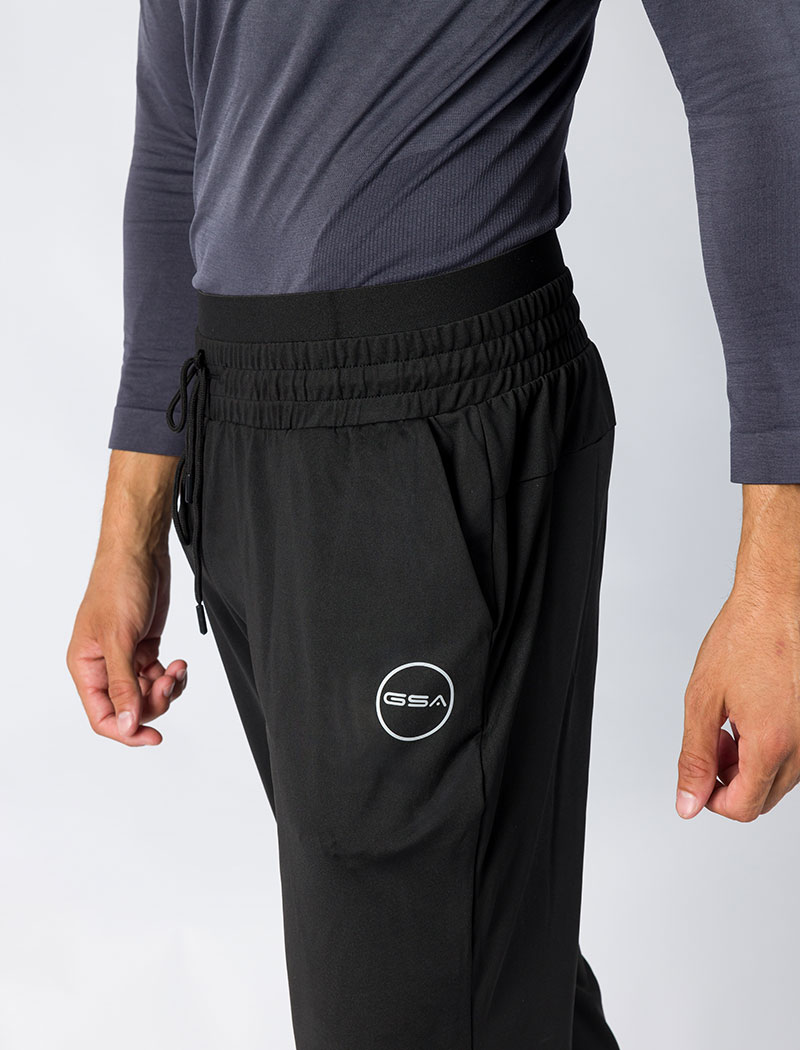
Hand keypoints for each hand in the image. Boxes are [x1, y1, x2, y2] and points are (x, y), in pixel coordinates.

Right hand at [66, 543, 188, 745]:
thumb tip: (126, 723)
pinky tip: (178, 663)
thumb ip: (123, 684)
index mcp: (86, 666)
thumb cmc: (119, 585)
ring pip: (147, 694)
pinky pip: (158, 677)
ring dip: (167, 688)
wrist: (140, 554)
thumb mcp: (120, 638)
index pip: (102, 716)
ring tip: (176, 669)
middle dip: (154, 702)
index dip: (126, 731)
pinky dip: (172, 676)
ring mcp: (126, 657)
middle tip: (168, 683)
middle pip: (129, 708)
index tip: (153, 735)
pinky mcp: (144, 648)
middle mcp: (104, 666)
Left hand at [676, 574, 799, 821]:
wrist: (780, 600)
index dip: (711, 798)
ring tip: (731, 720)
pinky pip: (794, 755)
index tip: (698, 776)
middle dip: (729, 780)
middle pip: (763, 798)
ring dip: (749, 762)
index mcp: (772, 742)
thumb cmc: (746, 636)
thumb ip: (694, 756)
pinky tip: (752, 713)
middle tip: (713, 739)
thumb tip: (689, 801)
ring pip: (780, 778)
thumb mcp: (703, 698)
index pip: (743, 807)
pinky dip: (769, 746)